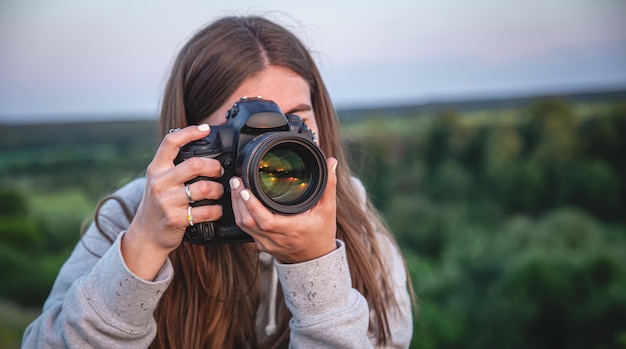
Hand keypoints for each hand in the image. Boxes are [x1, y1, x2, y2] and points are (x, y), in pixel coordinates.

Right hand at [122, 124, 224, 279]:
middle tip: (219, 171)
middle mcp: (160, 182)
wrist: (146, 234)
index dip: (190, 132)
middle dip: (214, 167)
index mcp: (156, 169)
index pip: (171, 142)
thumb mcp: (159, 180)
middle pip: (195, 164)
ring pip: (205, 188)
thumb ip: (174, 166)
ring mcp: (167, 201)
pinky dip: (217, 210)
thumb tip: (201, 150)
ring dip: (218, 190)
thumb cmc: (158, 204)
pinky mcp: (175, 219)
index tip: (205, 128)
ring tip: (218, 192)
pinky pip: (206, 211)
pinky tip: (216, 209)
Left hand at [229, 158, 338, 263]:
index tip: (245, 188)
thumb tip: (331, 162)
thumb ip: (328, 185)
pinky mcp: (262, 245)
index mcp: (291, 229)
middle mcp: (276, 239)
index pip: (265, 220)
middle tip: (236, 180)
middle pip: (248, 221)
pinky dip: (241, 215)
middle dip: (238, 200)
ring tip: (236, 188)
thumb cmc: (321, 235)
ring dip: (237, 206)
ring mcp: (266, 243)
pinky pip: (246, 230)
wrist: (316, 260)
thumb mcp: (328, 210)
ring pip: (244, 226)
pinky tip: (240, 202)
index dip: (252, 205)